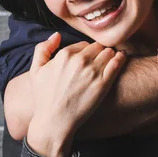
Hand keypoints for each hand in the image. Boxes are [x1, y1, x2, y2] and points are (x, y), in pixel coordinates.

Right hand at [26, 33, 125, 156]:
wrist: (54, 121)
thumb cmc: (44, 97)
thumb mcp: (36, 70)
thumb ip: (43, 48)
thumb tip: (57, 35)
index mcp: (65, 55)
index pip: (84, 44)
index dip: (87, 51)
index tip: (89, 58)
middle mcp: (80, 61)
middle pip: (98, 46)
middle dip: (99, 52)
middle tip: (101, 60)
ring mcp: (93, 72)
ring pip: (109, 52)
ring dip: (110, 55)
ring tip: (110, 61)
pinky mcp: (104, 83)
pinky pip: (117, 62)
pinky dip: (120, 57)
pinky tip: (121, 58)